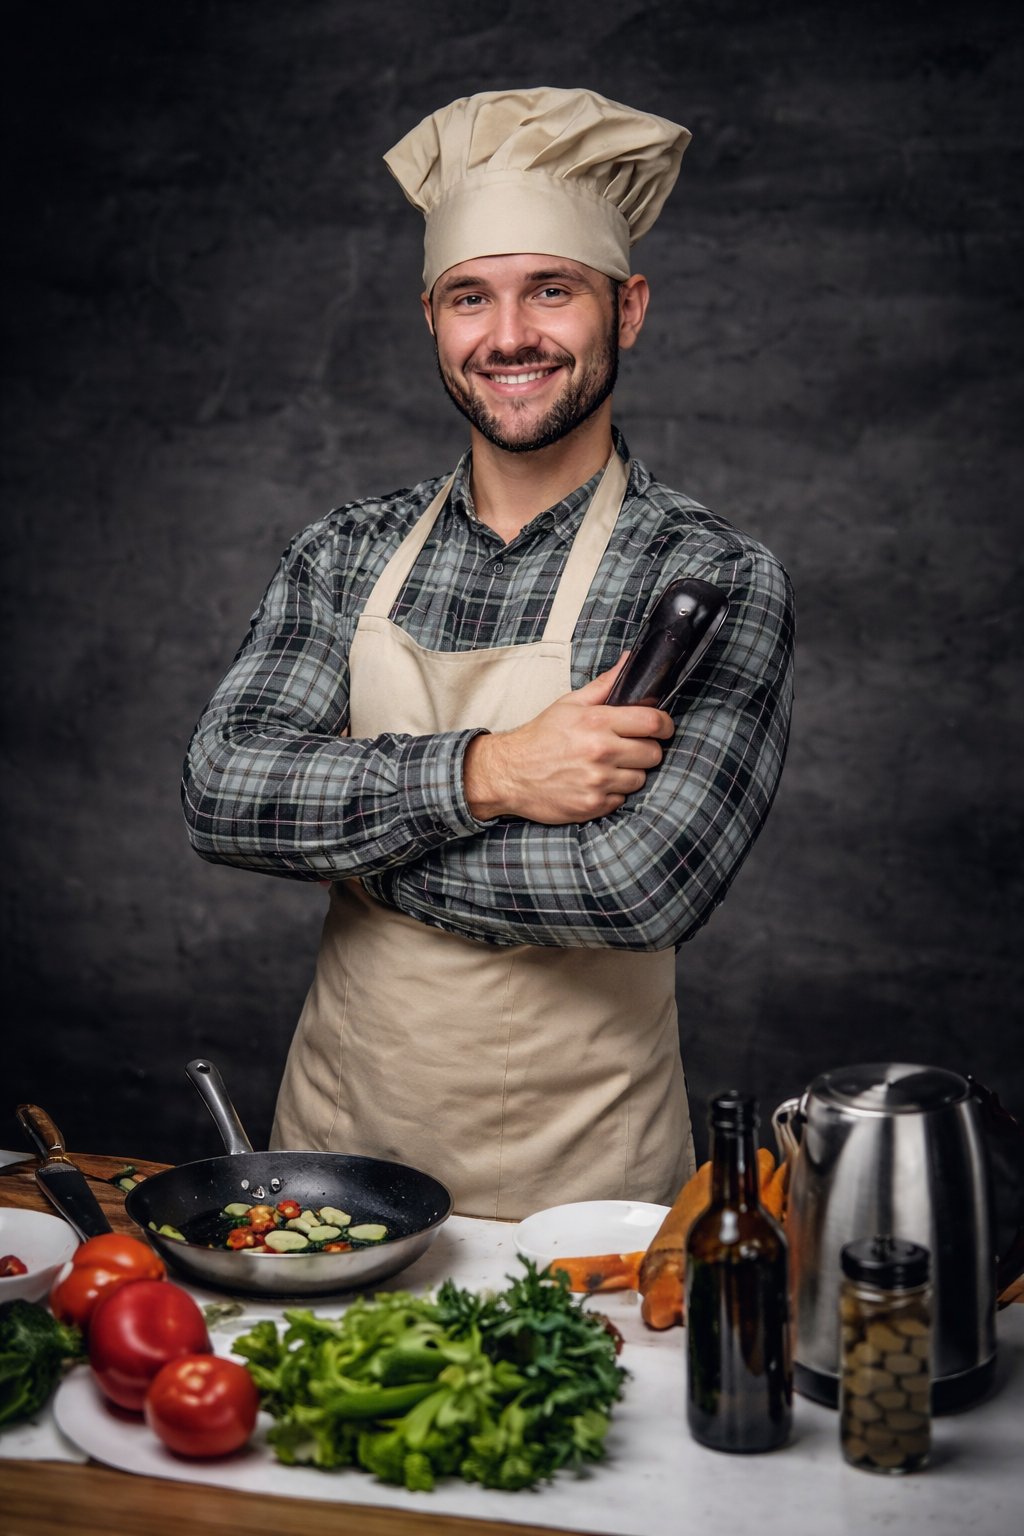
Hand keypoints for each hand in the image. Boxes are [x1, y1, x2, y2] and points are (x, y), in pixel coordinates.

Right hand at [463, 657, 673, 823]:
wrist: (509, 773)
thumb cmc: (540, 737)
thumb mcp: (569, 704)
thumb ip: (605, 685)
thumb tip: (629, 661)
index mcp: (597, 722)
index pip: (653, 722)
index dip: (664, 725)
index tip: (662, 727)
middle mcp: (600, 752)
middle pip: (653, 753)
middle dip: (646, 749)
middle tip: (629, 748)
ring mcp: (598, 781)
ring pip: (640, 778)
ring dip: (630, 772)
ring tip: (608, 766)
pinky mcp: (593, 805)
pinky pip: (622, 799)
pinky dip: (613, 792)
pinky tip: (595, 783)